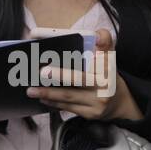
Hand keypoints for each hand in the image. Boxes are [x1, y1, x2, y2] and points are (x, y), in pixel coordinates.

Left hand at [25, 27, 142, 120]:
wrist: (118, 103)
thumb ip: (104, 43)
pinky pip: (69, 107)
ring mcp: (98, 102)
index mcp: (108, 68)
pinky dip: (54, 103)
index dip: (94, 49)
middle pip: (79, 79)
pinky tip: (42, 98)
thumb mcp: (109, 58)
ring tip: (32, 90)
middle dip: (60, 75)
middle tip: (42, 72)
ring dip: (49, 93)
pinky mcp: (91, 114)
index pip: (102, 55)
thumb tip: (97, 35)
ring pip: (69, 96)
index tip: (80, 45)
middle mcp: (105, 86)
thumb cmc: (106, 76)